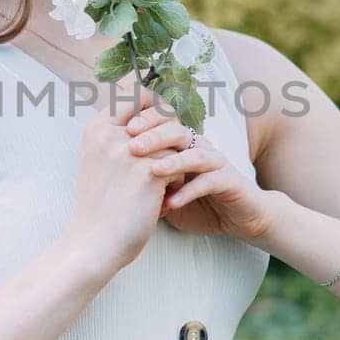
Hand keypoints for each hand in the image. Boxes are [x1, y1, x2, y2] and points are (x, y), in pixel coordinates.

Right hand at [67, 77, 173, 272]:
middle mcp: (110, 134)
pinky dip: (175, 184)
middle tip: (176, 147)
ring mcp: (129, 151)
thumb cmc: (100, 208)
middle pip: (159, 110)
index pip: (132, 93)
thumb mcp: (97, 163)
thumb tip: (145, 121)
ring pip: (174, 141)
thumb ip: (116, 139)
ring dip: (175, 161)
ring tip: (165, 183)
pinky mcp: (148, 172)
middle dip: (173, 128)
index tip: (161, 122)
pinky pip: (179, 166)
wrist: (95, 243)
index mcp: (96, 130)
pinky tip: (162, 201)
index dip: (153, 104)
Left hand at [126, 102, 275, 241]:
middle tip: (132, 146)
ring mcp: (216, 163)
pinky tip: (172, 201)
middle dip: (153, 135)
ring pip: (196, 152)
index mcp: (181, 144)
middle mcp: (199, 147)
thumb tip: (103, 168)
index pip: (161, 122)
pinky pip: (211, 181)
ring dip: (173, 161)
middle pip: (176, 130)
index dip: (143, 121)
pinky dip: (190, 191)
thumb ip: (140, 175)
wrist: (235, 219)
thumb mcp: (161, 188)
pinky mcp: (230, 182)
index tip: (120, 130)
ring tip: (152, 171)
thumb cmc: (194, 201)